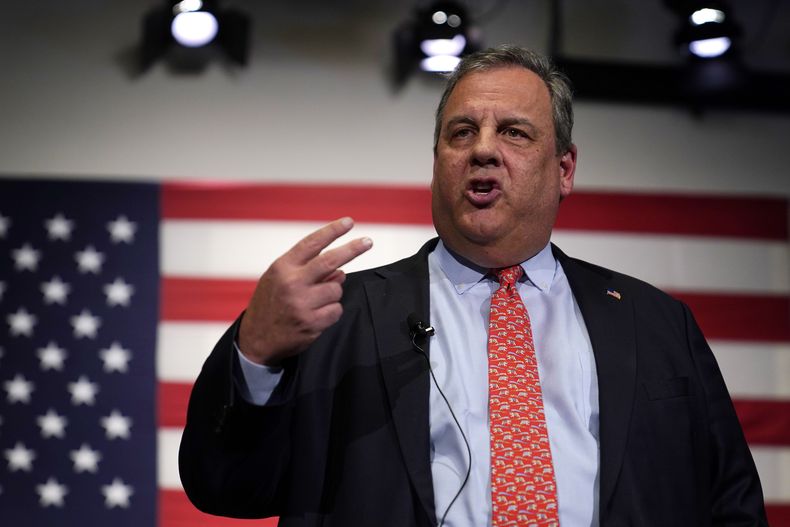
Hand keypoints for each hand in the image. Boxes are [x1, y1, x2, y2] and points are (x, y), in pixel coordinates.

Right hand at [238, 217, 372, 364]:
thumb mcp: (278, 278)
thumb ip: (306, 269)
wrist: (256, 338)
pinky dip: (331, 311)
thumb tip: (340, 270)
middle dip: (353, 249)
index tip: (349, 222)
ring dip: (333, 294)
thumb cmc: (271, 303)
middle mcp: (293, 283)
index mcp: (283, 267)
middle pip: (331, 261)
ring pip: (336, 289)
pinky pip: (336, 310)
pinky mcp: (311, 323)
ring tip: (316, 301)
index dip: (332, 231)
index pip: (312, 243)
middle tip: (368, 242)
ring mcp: (302, 303)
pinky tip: (317, 315)